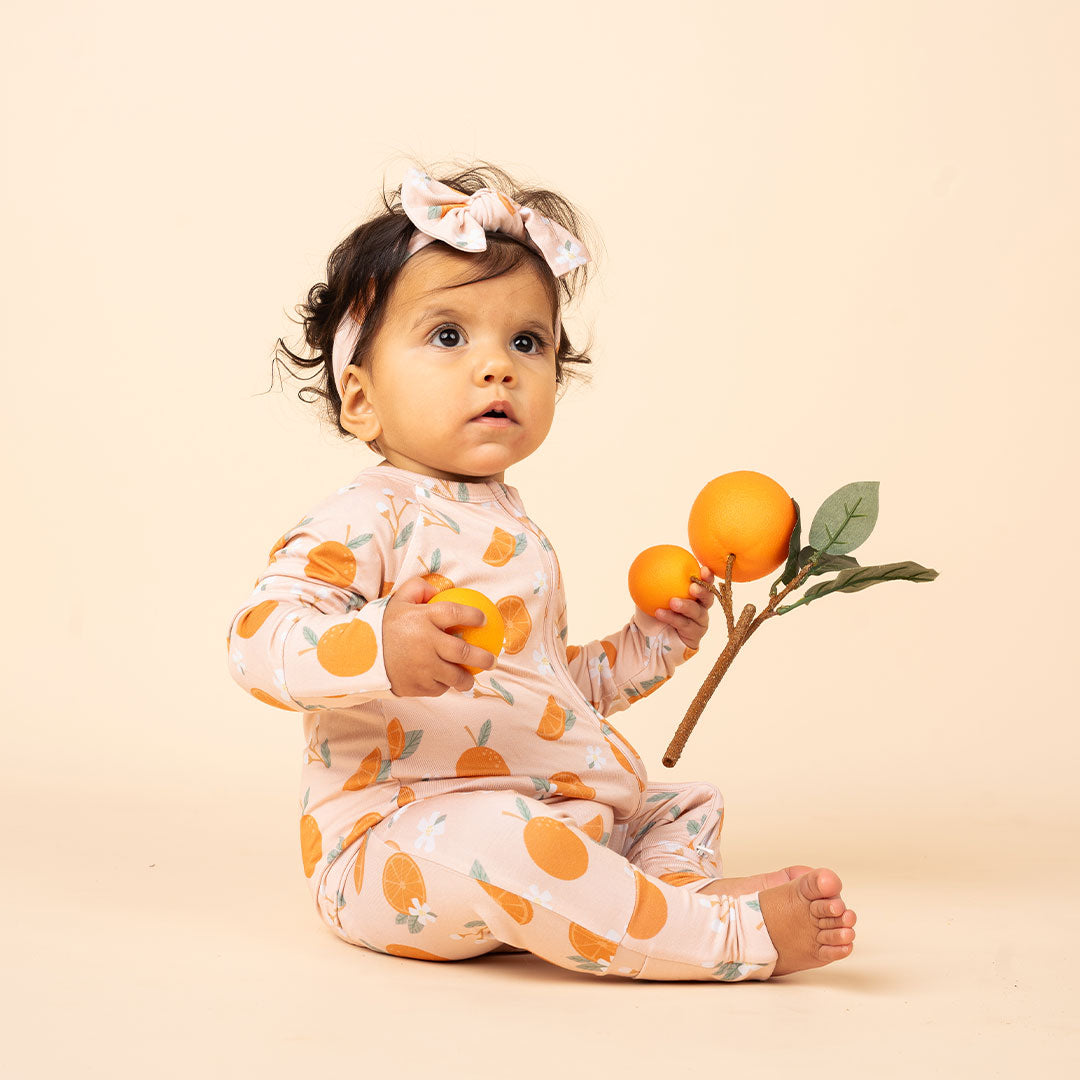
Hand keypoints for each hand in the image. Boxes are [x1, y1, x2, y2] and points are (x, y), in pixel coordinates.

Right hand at [381, 576, 496, 696]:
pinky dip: (443, 686)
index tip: (483, 620)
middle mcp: (426, 643)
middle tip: (492, 660)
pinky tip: (445, 683)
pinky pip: (439, 688)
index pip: (456, 613)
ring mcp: (422, 667)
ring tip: (470, 678)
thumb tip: (439, 589)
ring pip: (455, 677)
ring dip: (467, 679)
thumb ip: (418, 589)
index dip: (473, 616)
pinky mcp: (417, 686)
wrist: (356, 656)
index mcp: (422, 618)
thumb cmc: (383, 626)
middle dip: (483, 658)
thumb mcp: (397, 601)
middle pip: (464, 652)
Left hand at [652, 565, 714, 650]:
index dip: (708, 576)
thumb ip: (651, 579)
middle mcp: (701, 607)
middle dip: (703, 591)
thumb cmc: (653, 610)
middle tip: (692, 586)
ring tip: (672, 601)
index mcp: (696, 593)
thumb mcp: (650, 593)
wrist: (650, 634)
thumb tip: (643, 561)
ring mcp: (699, 622)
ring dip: (685, 606)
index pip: (706, 582)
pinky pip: (684, 625)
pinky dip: (672, 618)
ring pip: (697, 613)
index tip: (703, 569)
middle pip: (709, 598)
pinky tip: (660, 613)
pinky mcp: (694, 635)